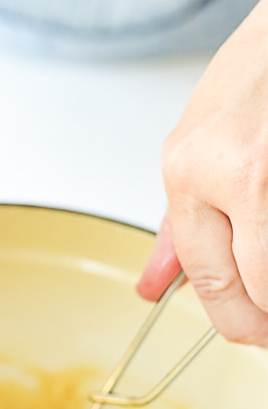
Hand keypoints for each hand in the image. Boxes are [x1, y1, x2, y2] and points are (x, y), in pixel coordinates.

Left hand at [137, 0, 267, 347]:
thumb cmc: (256, 73)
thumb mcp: (195, 147)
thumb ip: (177, 226)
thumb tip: (152, 288)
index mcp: (191, 172)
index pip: (207, 278)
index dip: (232, 322)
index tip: (248, 335)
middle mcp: (237, 177)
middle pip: (252, 290)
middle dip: (263, 326)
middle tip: (267, 334)